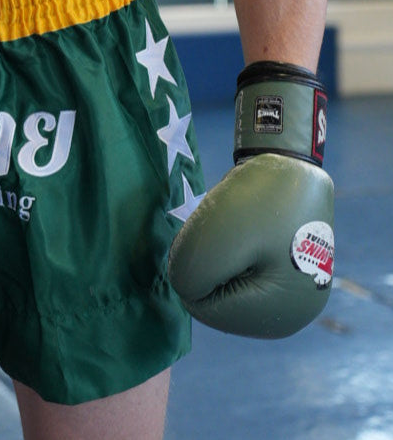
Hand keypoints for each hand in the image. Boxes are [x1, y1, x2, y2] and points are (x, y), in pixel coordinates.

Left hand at [168, 61, 333, 337]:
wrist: (292, 161)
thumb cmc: (257, 198)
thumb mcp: (212, 238)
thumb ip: (189, 275)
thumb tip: (185, 290)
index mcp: (280, 315)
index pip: (204, 307)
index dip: (193, 267)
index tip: (214, 230)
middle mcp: (292, 317)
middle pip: (216, 301)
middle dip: (207, 265)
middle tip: (225, 227)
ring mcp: (291, 297)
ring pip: (224, 287)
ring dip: (217, 257)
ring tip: (238, 226)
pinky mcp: (285, 278)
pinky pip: (238, 275)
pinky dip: (230, 253)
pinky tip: (245, 231)